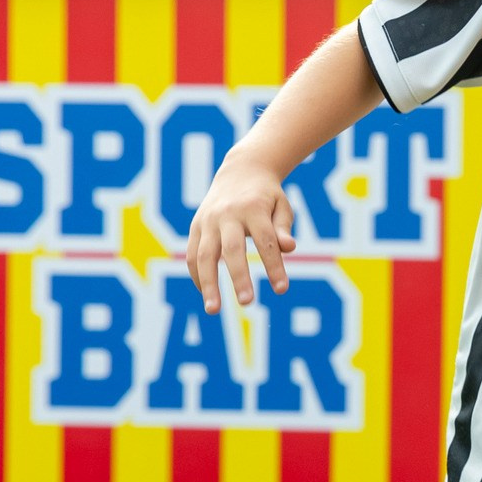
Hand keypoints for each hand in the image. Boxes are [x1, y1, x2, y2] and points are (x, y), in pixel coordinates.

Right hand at [189, 152, 294, 309]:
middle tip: (247, 303)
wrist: (240, 171)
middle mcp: (228, 214)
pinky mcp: (195, 226)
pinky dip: (197, 275)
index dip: (274, 266)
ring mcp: (208, 220)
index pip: (266, 240)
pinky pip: (192, 254)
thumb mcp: (281, 206)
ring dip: (207, 283)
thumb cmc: (266, 197)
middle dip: (238, 277)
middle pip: (232, 248)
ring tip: (213, 310)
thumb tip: (289, 248)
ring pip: (204, 254)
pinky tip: (206, 294)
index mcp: (253, 208)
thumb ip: (283, 228)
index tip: (282, 289)